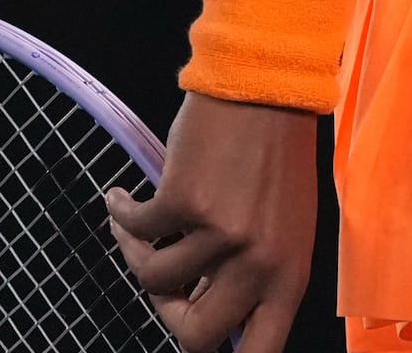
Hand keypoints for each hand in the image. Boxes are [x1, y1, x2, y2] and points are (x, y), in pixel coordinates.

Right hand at [106, 94, 317, 352]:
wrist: (265, 85)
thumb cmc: (275, 151)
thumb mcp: (284, 226)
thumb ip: (256, 274)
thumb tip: (207, 310)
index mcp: (290, 276)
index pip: (262, 352)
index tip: (190, 340)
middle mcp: (259, 264)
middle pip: (196, 335)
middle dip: (166, 312)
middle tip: (161, 284)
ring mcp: (221, 235)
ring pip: (153, 280)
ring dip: (134, 251)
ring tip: (133, 224)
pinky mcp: (185, 202)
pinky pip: (135, 230)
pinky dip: (121, 215)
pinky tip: (121, 198)